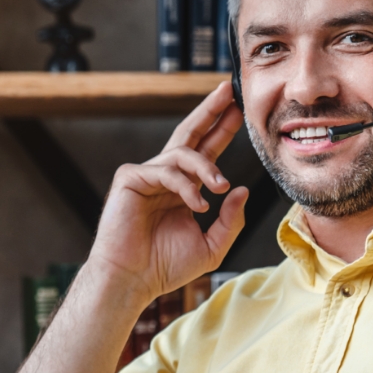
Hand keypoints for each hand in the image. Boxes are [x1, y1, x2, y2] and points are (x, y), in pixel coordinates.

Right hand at [89, 80, 248, 301]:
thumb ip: (231, 221)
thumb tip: (242, 190)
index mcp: (183, 189)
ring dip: (207, 169)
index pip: (206, 152)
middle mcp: (165, 177)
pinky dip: (185, 187)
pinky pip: (165, 171)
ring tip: (220, 188)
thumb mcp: (212, 247)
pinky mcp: (130, 179)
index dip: (222, 130)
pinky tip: (197, 206)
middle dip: (211, 111)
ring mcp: (146, 175)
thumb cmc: (166, 267)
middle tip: (230, 92)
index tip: (240, 111)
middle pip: (190, 134)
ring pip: (182, 155)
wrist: (133, 280)